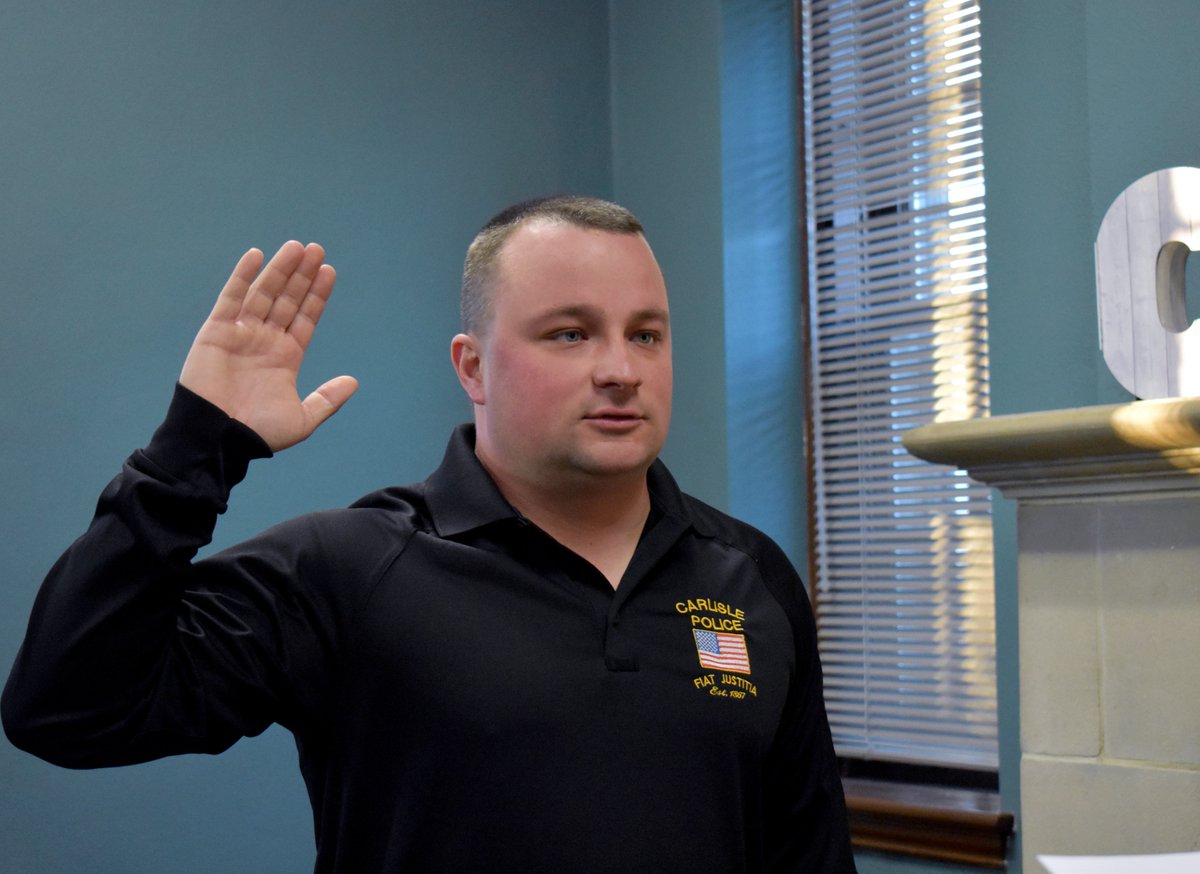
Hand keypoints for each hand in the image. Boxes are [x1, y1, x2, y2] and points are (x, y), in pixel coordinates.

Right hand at [180, 241, 357, 450]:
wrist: (218, 439)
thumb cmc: (258, 433)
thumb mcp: (303, 419)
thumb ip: (326, 399)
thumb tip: (353, 382)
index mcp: (286, 357)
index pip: (305, 317)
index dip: (316, 294)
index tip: (329, 271)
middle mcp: (265, 341)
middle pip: (287, 299)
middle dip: (302, 275)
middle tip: (316, 249)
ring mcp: (241, 334)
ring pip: (264, 293)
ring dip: (279, 269)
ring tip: (296, 247)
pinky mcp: (216, 331)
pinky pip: (231, 298)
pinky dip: (242, 276)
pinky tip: (257, 255)